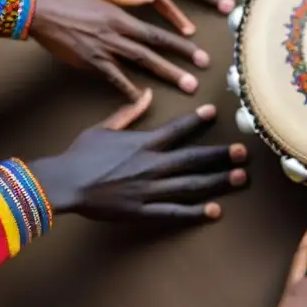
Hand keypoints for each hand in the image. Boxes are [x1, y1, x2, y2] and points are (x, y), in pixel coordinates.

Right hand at [28, 101, 247, 220]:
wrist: (63, 183)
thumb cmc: (80, 155)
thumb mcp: (103, 128)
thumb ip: (129, 112)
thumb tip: (147, 94)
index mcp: (143, 143)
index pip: (177, 129)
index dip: (198, 120)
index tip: (215, 112)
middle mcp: (152, 165)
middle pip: (194, 159)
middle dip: (221, 155)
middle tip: (243, 152)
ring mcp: (149, 189)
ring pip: (191, 185)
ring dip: (218, 181)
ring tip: (240, 178)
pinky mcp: (142, 211)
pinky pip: (173, 212)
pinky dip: (195, 212)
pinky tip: (215, 210)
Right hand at [30, 0, 210, 101]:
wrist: (40, 12)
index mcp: (122, 17)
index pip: (158, 33)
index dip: (181, 43)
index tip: (200, 52)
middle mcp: (118, 34)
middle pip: (155, 50)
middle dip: (180, 63)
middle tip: (201, 75)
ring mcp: (104, 50)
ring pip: (141, 64)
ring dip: (165, 75)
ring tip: (186, 86)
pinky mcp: (90, 62)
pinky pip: (113, 78)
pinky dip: (128, 88)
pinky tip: (142, 99)